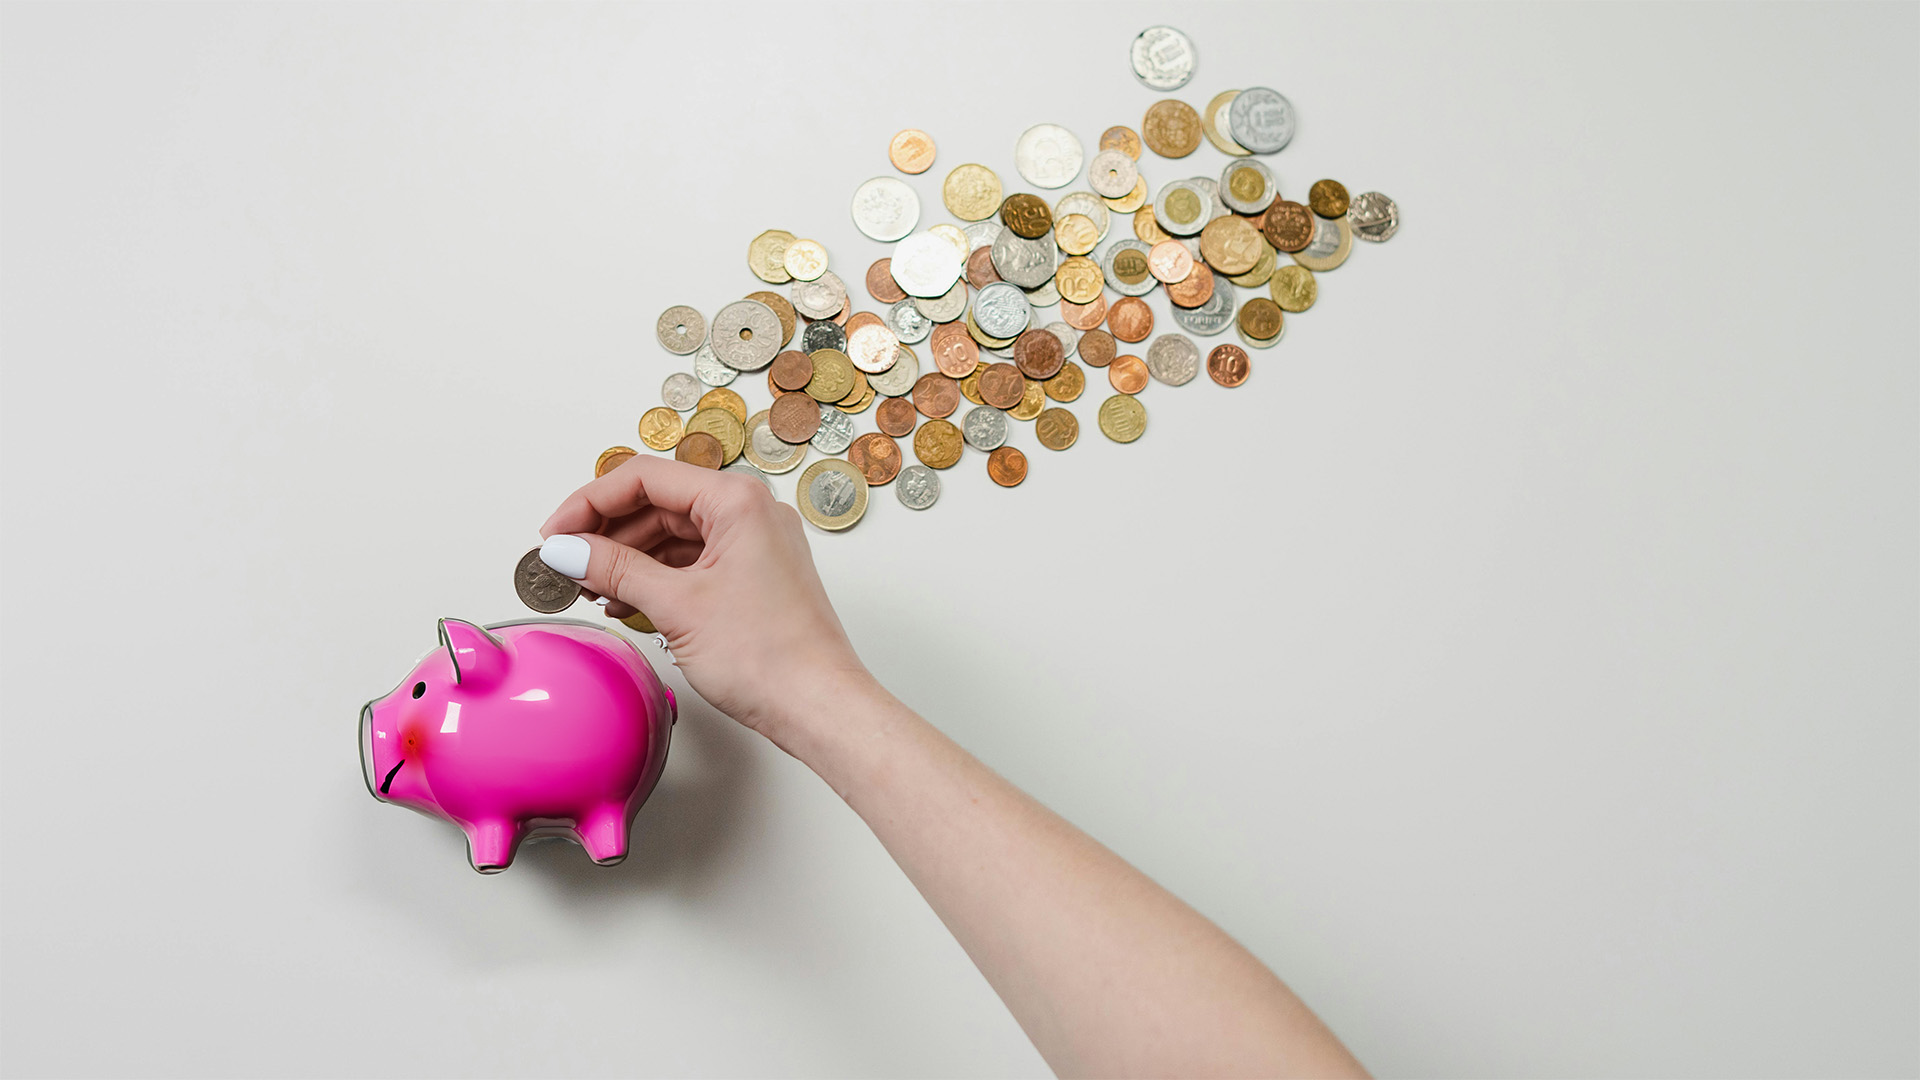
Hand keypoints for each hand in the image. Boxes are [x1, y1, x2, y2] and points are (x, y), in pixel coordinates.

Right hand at [537, 455, 870, 739]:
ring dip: (626, 557)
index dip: (589, 503)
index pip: (645, 477)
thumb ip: (613, 569)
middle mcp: (751, 512)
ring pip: (672, 533)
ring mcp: (754, 545)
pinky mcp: (753, 576)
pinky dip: (654, 576)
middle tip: (564, 563)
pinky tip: (624, 601)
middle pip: (657, 502)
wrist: (819, 707)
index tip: (554, 534)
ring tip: (589, 588)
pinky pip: (691, 561)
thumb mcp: (675, 606)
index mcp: (737, 500)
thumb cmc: (770, 657)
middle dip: (605, 532)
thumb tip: (565, 549)